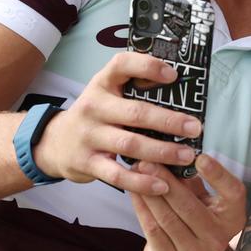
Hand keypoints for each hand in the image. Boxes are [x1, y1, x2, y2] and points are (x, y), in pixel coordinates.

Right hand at [33, 51, 205, 194]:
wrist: (55, 143)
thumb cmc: (96, 116)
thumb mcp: (108, 95)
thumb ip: (135, 90)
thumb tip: (183, 92)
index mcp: (103, 84)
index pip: (122, 65)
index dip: (148, 67)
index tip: (174, 75)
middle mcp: (94, 106)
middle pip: (136, 112)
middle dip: (169, 120)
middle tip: (195, 127)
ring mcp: (89, 135)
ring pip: (130, 144)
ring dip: (162, 151)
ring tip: (187, 155)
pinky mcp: (86, 163)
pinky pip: (117, 175)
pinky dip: (141, 182)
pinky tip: (163, 185)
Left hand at [131, 153, 246, 250]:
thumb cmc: (196, 219)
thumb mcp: (204, 200)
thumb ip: (193, 181)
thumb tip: (172, 154)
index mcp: (232, 218)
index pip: (232, 193)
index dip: (218, 175)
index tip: (200, 157)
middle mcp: (217, 238)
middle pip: (189, 205)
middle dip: (165, 181)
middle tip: (148, 160)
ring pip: (167, 217)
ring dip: (148, 192)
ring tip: (136, 172)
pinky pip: (152, 229)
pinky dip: (141, 207)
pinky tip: (133, 192)